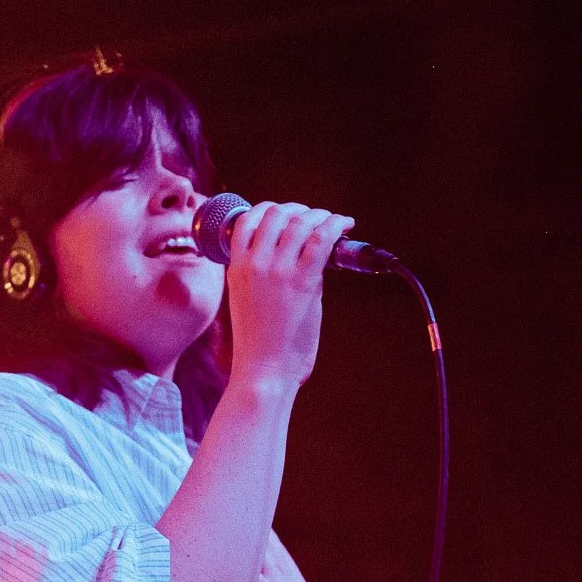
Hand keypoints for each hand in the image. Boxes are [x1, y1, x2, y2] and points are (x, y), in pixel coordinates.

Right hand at [225, 203, 354, 393]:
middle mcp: (254, 263)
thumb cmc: (259, 346)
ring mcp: (278, 270)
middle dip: (298, 210)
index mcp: (236, 268)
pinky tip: (344, 224)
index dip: (269, 209)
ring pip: (301, 222)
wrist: (263, 371)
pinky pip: (322, 238)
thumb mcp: (246, 302)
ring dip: (320, 215)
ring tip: (333, 221)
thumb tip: (292, 260)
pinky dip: (336, 224)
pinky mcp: (303, 281)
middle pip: (276, 214)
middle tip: (314, 217)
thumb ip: (260, 278)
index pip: (248, 220)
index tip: (286, 214)